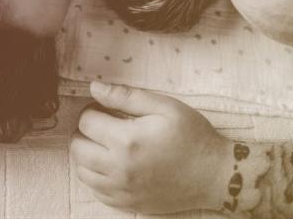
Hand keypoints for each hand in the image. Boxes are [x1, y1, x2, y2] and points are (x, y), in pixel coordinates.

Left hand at [70, 81, 229, 212]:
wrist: (214, 175)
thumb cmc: (192, 136)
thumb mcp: (164, 107)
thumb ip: (126, 96)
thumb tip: (94, 88)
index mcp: (127, 140)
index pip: (86, 122)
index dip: (92, 109)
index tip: (105, 108)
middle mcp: (119, 168)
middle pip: (78, 147)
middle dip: (85, 131)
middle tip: (103, 125)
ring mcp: (121, 190)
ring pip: (82, 172)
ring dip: (87, 154)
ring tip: (105, 144)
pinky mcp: (127, 204)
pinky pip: (96, 191)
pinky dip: (96, 176)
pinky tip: (112, 165)